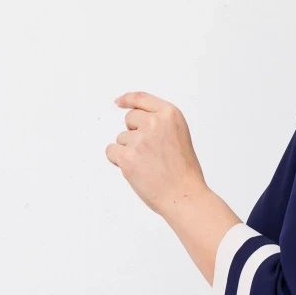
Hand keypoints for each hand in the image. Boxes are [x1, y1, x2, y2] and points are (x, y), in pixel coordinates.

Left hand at [106, 92, 205, 216]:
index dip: (128, 99)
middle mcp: (154, 123)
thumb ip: (161, 124)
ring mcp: (140, 139)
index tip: (119, 102)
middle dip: (134, 133)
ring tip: (149, 166)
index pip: (141, 99)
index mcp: (170, 115)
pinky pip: (111, 151)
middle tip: (150, 153)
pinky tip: (135, 170)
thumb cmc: (184, 172)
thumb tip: (134, 120)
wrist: (184, 196)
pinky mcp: (127, 156)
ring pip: (121, 138)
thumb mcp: (179, 136)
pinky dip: (118, 161)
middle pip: (129, 119)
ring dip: (129, 151)